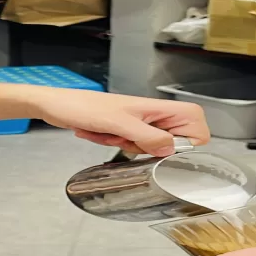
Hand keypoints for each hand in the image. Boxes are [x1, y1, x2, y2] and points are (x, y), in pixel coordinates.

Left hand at [24, 86, 209, 156]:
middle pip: (174, 142)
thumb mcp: (118, 124)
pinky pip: (132, 147)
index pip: (197, 125)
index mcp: (159, 107)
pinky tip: (101, 134)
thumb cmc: (85, 107)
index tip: (166, 149)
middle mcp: (153, 115)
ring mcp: (140, 124)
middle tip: (130, 140)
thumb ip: (147, 136)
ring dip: (128, 146)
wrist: (58, 105)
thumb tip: (172, 149)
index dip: (189, 141)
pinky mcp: (127, 131)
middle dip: (150, 148)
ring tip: (110, 133)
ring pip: (151, 148)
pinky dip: (116, 145)